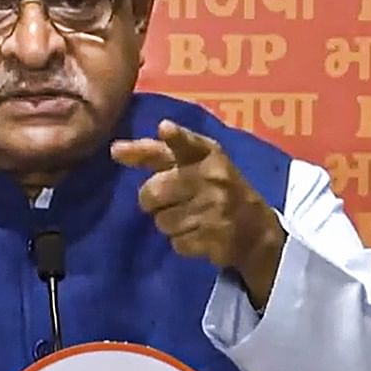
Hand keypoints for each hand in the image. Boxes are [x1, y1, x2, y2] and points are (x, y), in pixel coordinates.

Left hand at [110, 119, 286, 309]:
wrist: (257, 229)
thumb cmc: (215, 186)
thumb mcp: (193, 163)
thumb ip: (154, 154)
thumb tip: (114, 149)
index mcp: (207, 154)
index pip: (188, 143)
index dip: (176, 137)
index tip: (165, 128)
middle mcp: (213, 178)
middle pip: (152, 192)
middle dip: (152, 199)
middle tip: (170, 199)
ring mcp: (215, 209)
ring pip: (161, 221)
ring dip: (169, 222)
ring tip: (191, 216)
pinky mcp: (214, 238)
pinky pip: (175, 242)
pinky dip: (182, 241)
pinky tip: (200, 233)